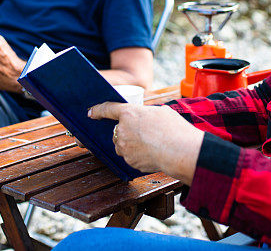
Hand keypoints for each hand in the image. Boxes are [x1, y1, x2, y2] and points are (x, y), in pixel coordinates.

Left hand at [88, 102, 203, 183]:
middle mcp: (122, 130)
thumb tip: (145, 119)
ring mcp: (124, 147)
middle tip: (145, 132)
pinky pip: (130, 157)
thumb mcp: (161, 112)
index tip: (91, 112)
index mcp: (129, 113)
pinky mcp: (129, 161)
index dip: (98, 110)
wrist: (179, 151)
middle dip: (127, 131)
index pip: (108, 109)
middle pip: (117, 131)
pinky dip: (138, 155)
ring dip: (131, 144)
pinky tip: (152, 153)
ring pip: (123, 145)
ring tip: (151, 143)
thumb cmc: (174, 129)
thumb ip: (146, 114)